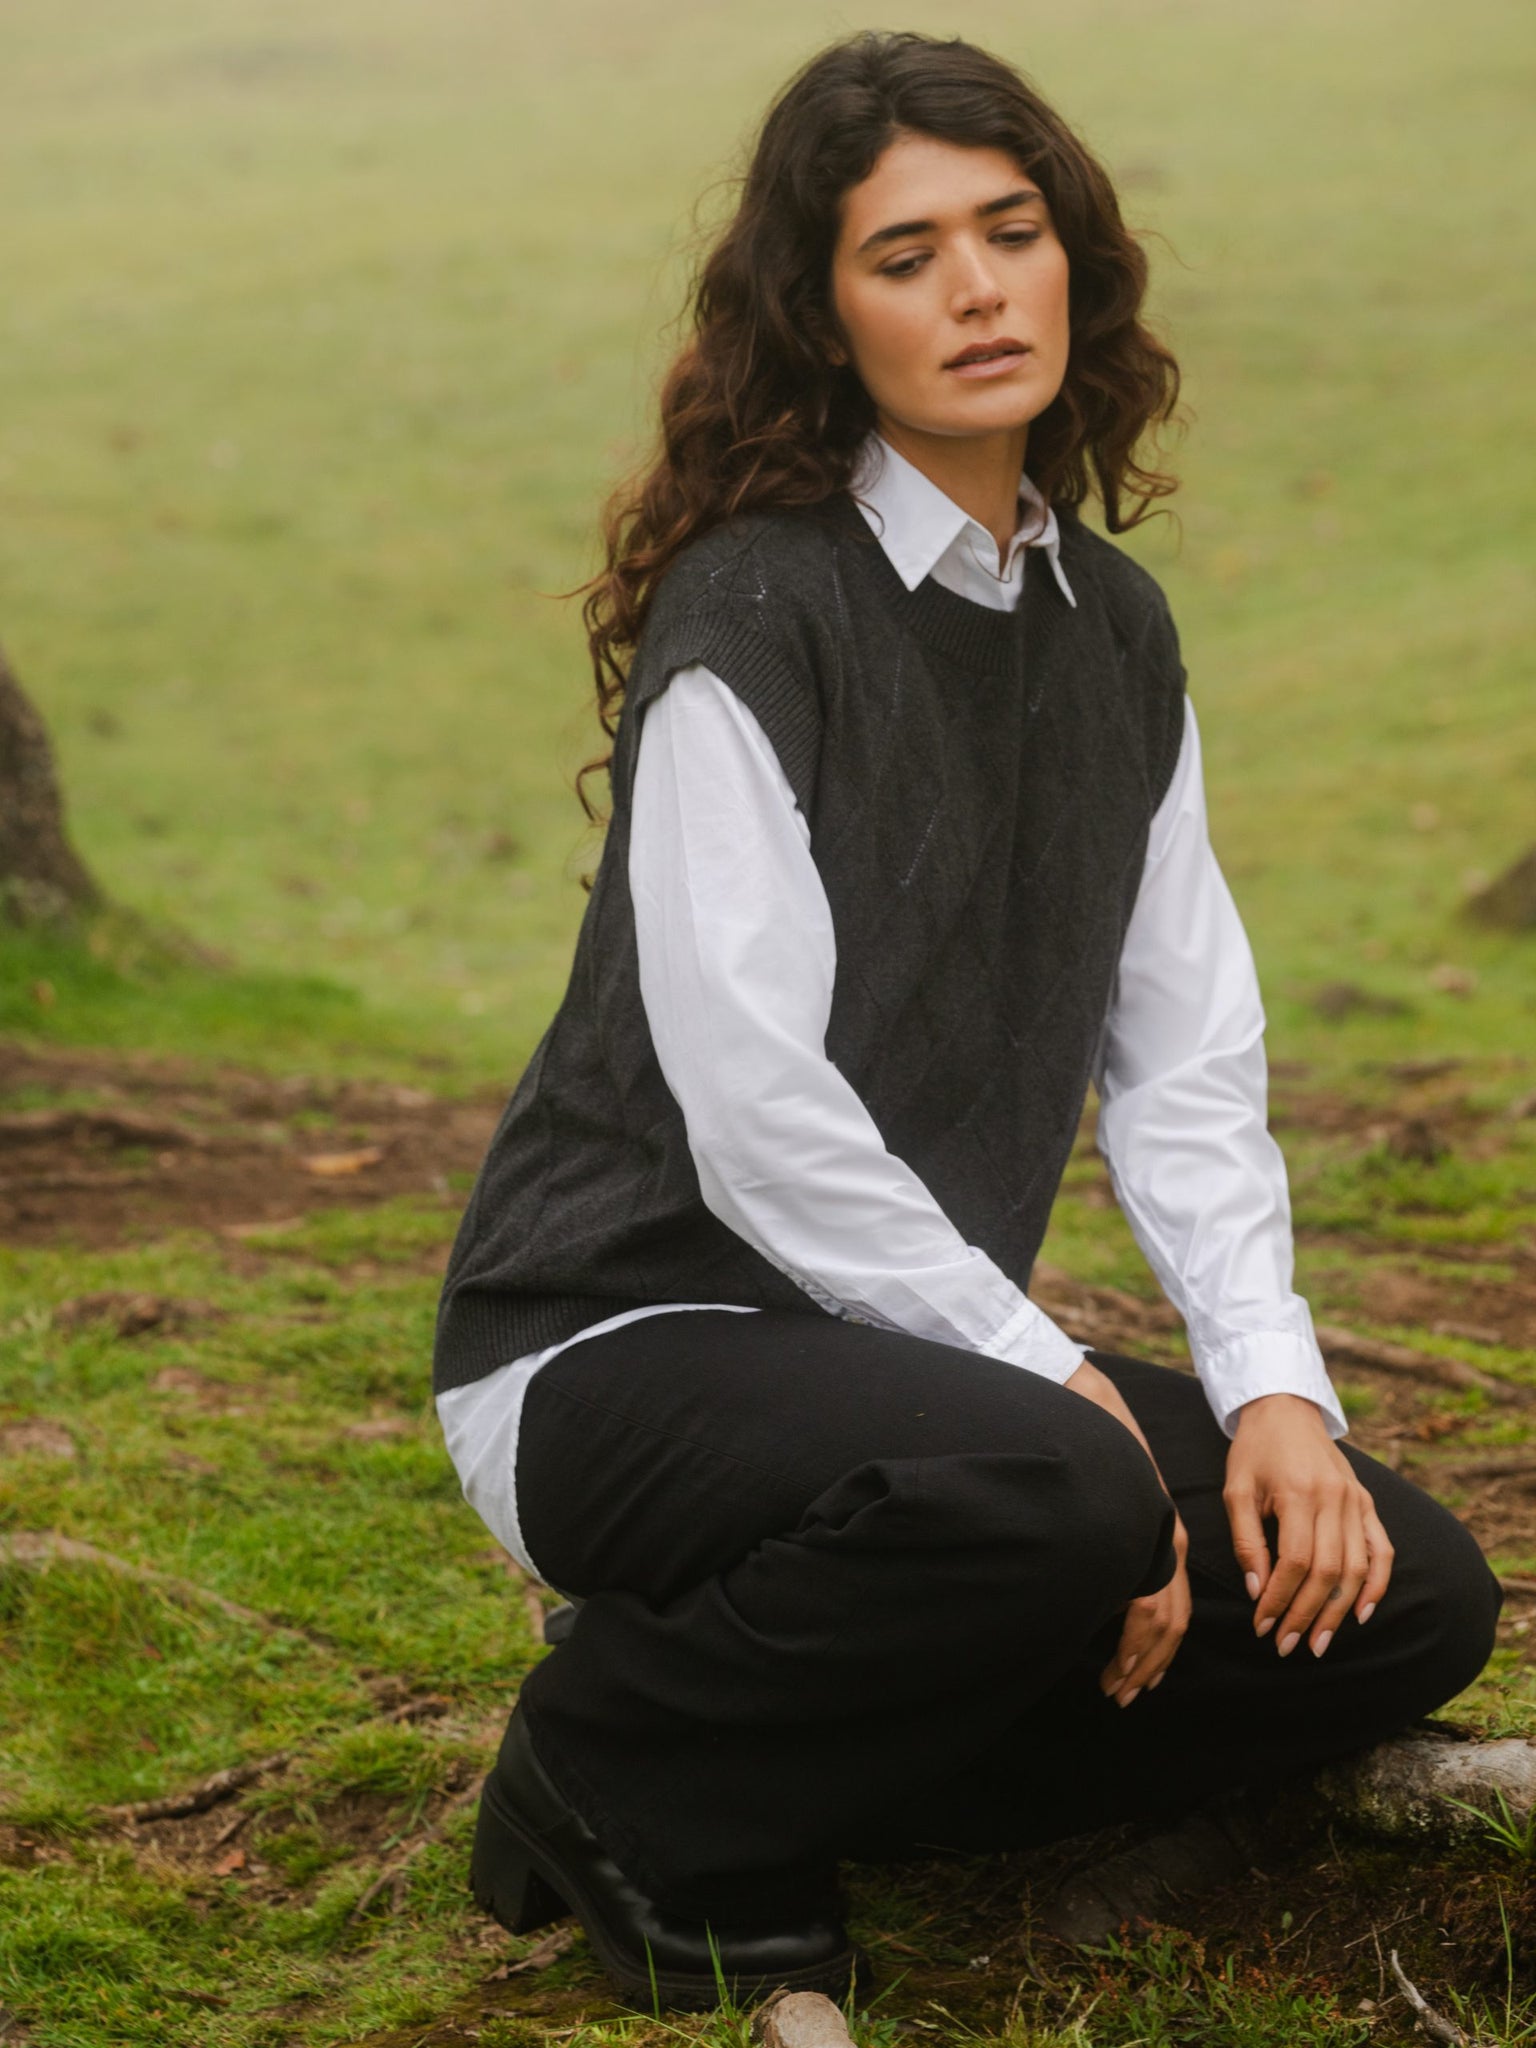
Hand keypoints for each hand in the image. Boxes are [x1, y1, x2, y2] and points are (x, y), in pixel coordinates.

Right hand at [1064, 1358, 1191, 1704]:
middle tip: (1124, 1696)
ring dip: (1140, 1663)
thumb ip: (1113, 1558)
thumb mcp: (1108, 1518)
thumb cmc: (1093, 1464)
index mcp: (1162, 1542)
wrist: (1092, 1412)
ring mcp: (1158, 1540)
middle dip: (1148, 1666)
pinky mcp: (1144, 1535)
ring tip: (1117, 1689)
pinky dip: (1135, 1641)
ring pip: (1161, 1621)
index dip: (1155, 1652)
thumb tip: (1101, 1603)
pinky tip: (1118, 1661)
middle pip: (1171, 1623)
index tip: (1138, 1680)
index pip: (1170, 1612)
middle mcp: (1168, 1544)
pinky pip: (1146, 1603)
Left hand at [1223, 1393, 1393, 1657]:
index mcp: (1300, 1493)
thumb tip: (1257, 1591)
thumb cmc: (1254, 1451)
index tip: (1262, 1624)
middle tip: (1287, 1645)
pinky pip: (1382, 1550)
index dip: (1280, 1598)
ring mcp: (1356, 1501)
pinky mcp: (1367, 1503)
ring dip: (1339, 1611)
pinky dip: (1377, 1585)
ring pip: (1357, 1568)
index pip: (1296, 1561)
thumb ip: (1245, 1541)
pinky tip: (1362, 1614)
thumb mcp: (1236, 1490)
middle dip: (1307, 1614)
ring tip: (1318, 1641)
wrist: (1285, 1409)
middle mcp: (1335, 1499)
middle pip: (1329, 1572)